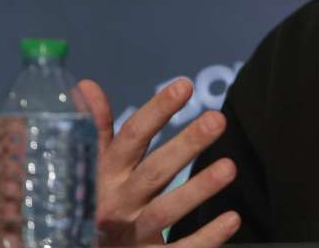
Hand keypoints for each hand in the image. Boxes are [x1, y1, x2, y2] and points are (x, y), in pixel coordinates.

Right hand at [79, 78, 240, 246]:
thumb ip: (95, 130)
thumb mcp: (89, 167)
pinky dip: (206, 236)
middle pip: (154, 171)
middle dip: (186, 145)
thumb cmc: (93, 202)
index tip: (184, 86)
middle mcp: (116, 203)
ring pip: (166, 212)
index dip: (157, 111)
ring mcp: (131, 234)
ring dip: (198, 189)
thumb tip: (85, 85)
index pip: (131, 137)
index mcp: (103, 176)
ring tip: (229, 167)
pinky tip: (233, 218)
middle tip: (218, 119)